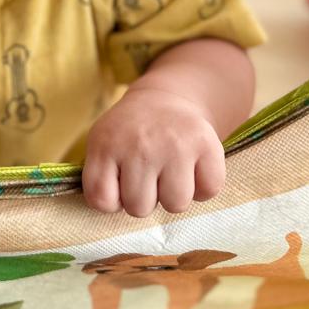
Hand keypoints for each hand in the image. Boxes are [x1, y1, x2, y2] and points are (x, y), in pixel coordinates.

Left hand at [82, 85, 225, 216]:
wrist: (164, 98)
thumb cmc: (130, 134)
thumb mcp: (103, 146)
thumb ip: (101, 179)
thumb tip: (116, 211)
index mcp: (106, 145)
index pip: (101, 201)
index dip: (113, 200)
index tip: (119, 183)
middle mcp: (139, 145)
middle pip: (139, 208)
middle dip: (144, 198)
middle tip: (148, 175)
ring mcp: (174, 145)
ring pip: (175, 204)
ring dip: (174, 196)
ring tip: (170, 173)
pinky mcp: (206, 144)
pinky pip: (207, 192)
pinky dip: (203, 187)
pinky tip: (192, 169)